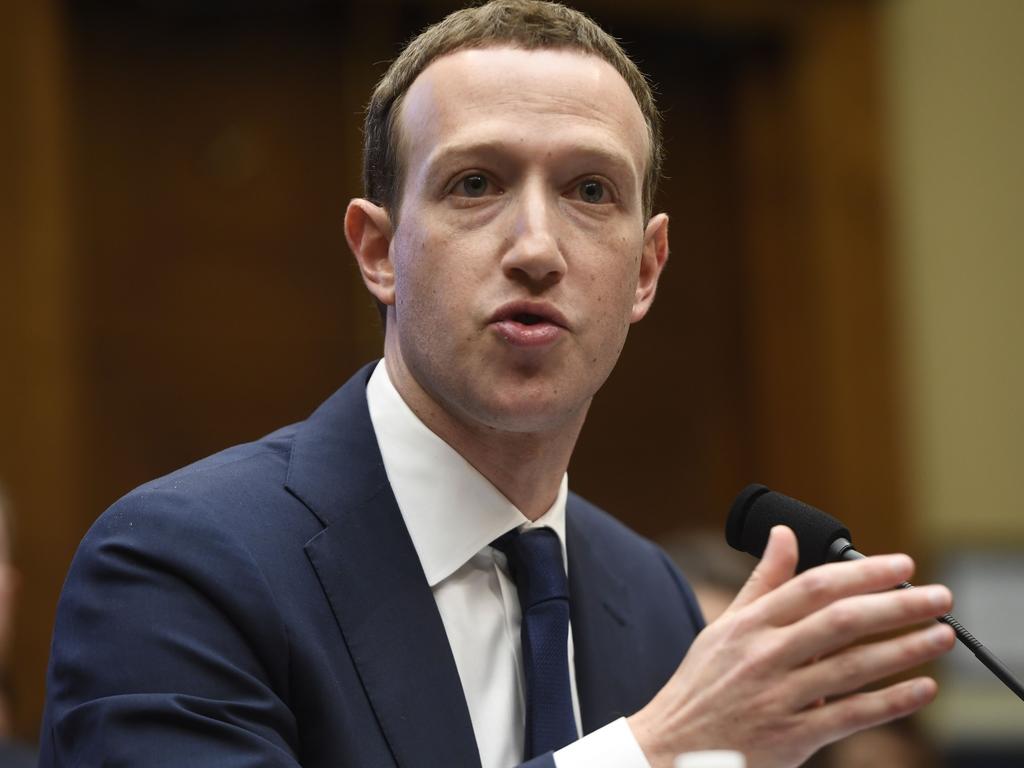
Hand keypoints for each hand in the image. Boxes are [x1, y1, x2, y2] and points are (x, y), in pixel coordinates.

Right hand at [628, 525, 954, 767]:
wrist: (674, 747)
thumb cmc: (703, 684)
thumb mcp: (725, 626)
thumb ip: (762, 581)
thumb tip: (783, 535)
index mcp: (750, 624)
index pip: (814, 587)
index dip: (862, 573)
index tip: (901, 566)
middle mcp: (765, 655)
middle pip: (841, 622)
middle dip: (897, 606)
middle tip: (940, 598)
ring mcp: (780, 696)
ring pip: (853, 667)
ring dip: (904, 649)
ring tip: (942, 636)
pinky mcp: (793, 736)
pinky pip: (851, 716)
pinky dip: (891, 702)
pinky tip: (923, 688)